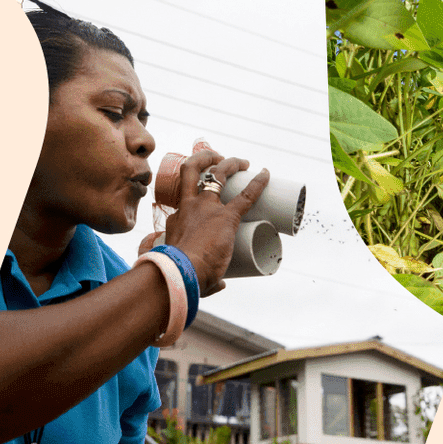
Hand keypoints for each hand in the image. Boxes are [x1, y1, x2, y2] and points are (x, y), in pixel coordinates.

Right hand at [161, 148, 268, 295]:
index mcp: (177, 219)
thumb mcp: (183, 273)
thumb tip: (220, 285)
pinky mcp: (226, 217)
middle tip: (218, 159)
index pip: (187, 200)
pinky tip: (266, 174)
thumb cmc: (179, 276)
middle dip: (205, 159)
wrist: (180, 274)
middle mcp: (189, 207)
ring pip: (217, 174)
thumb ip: (202, 278)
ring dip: (230, 163)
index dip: (197, 197)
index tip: (207, 201)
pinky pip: (246, 195)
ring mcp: (206, 209)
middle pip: (192, 171)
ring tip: (243, 162)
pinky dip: (258, 183)